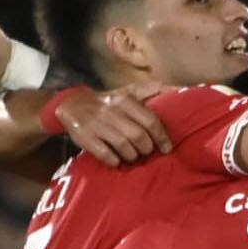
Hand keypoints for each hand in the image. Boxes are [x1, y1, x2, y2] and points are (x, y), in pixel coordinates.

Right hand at [58, 84, 172, 166]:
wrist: (71, 105)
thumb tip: (176, 88)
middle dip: (146, 148)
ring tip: (133, 156)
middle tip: (146, 152)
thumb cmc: (107, 103)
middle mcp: (111, 111)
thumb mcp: (126, 92)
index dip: (162, 137)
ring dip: (132, 156)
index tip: (167, 148)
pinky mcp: (84, 136)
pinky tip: (117, 160)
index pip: (150, 121)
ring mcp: (96, 123)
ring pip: (123, 146)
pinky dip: (114, 160)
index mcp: (124, 100)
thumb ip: (149, 91)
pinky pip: (104, 154)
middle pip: (138, 136)